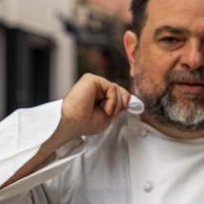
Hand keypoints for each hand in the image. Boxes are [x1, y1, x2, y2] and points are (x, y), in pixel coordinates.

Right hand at [0, 74, 128, 190]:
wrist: (73, 124)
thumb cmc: (85, 123)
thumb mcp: (108, 115)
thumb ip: (119, 105)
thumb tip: (130, 98)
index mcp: (97, 96)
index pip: (118, 93)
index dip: (125, 101)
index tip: (128, 109)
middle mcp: (95, 88)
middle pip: (119, 90)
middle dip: (121, 103)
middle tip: (110, 113)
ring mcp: (92, 82)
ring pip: (117, 89)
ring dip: (116, 104)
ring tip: (105, 112)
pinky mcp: (90, 79)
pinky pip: (112, 87)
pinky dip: (112, 100)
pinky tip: (104, 108)